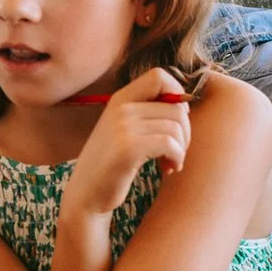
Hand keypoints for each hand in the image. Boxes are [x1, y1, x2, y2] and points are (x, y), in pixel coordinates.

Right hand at [66, 67, 191, 215]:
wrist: (86, 194)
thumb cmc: (111, 165)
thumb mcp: (123, 131)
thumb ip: (146, 113)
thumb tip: (185, 103)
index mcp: (119, 99)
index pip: (159, 76)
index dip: (177, 94)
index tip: (175, 120)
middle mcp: (120, 108)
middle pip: (175, 106)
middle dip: (185, 131)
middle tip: (176, 152)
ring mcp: (122, 126)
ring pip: (175, 126)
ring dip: (181, 148)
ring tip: (171, 163)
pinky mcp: (128, 148)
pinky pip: (169, 144)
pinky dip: (176, 158)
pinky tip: (168, 169)